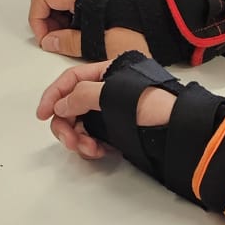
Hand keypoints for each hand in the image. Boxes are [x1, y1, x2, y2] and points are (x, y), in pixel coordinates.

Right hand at [28, 0, 151, 58]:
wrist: (165, 18)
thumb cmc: (140, 29)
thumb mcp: (101, 43)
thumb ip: (70, 42)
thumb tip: (50, 41)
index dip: (38, 19)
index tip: (47, 38)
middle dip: (44, 14)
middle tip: (55, 36)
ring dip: (57, 14)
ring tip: (70, 36)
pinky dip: (70, 12)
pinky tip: (83, 30)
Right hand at [35, 61, 176, 159]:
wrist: (182, 131)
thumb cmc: (154, 104)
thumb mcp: (115, 93)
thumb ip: (83, 95)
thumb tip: (61, 105)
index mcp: (106, 73)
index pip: (71, 79)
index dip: (53, 95)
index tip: (42, 114)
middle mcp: (106, 91)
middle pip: (72, 105)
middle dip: (66, 124)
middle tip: (70, 141)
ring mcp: (111, 113)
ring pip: (81, 125)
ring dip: (78, 138)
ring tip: (89, 149)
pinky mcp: (118, 132)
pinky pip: (93, 138)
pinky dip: (90, 146)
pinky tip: (98, 152)